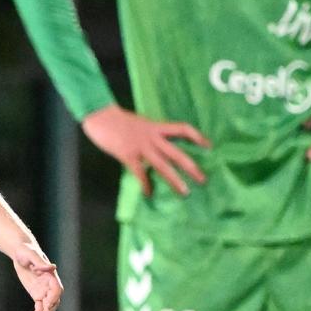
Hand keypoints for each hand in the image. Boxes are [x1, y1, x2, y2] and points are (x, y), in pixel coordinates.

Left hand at [12, 243, 63, 310]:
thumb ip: (41, 262)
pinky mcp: (36, 294)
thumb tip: (52, 267)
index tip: (46, 305)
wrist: (19, 252)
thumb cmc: (25, 250)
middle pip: (54, 301)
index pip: (57, 290)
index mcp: (51, 275)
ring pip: (47, 307)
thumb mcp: (31, 255)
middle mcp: (49, 284)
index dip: (54, 298)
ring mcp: (44, 290)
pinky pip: (39, 307)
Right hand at [81, 105, 209, 197]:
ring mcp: (141, 147)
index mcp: (156, 127)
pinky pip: (140, 173)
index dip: (197, 136)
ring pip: (162, 165)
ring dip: (174, 180)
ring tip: (184, 192)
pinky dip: (145, 184)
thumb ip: (151, 134)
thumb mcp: (141, 124)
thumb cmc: (119, 120)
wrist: (101, 116)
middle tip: (203, 179)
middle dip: (191, 167)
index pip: (182, 129)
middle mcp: (152, 137)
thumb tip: (160, 145)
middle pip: (177, 153)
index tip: (209, 146)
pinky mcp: (128, 155)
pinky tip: (149, 193)